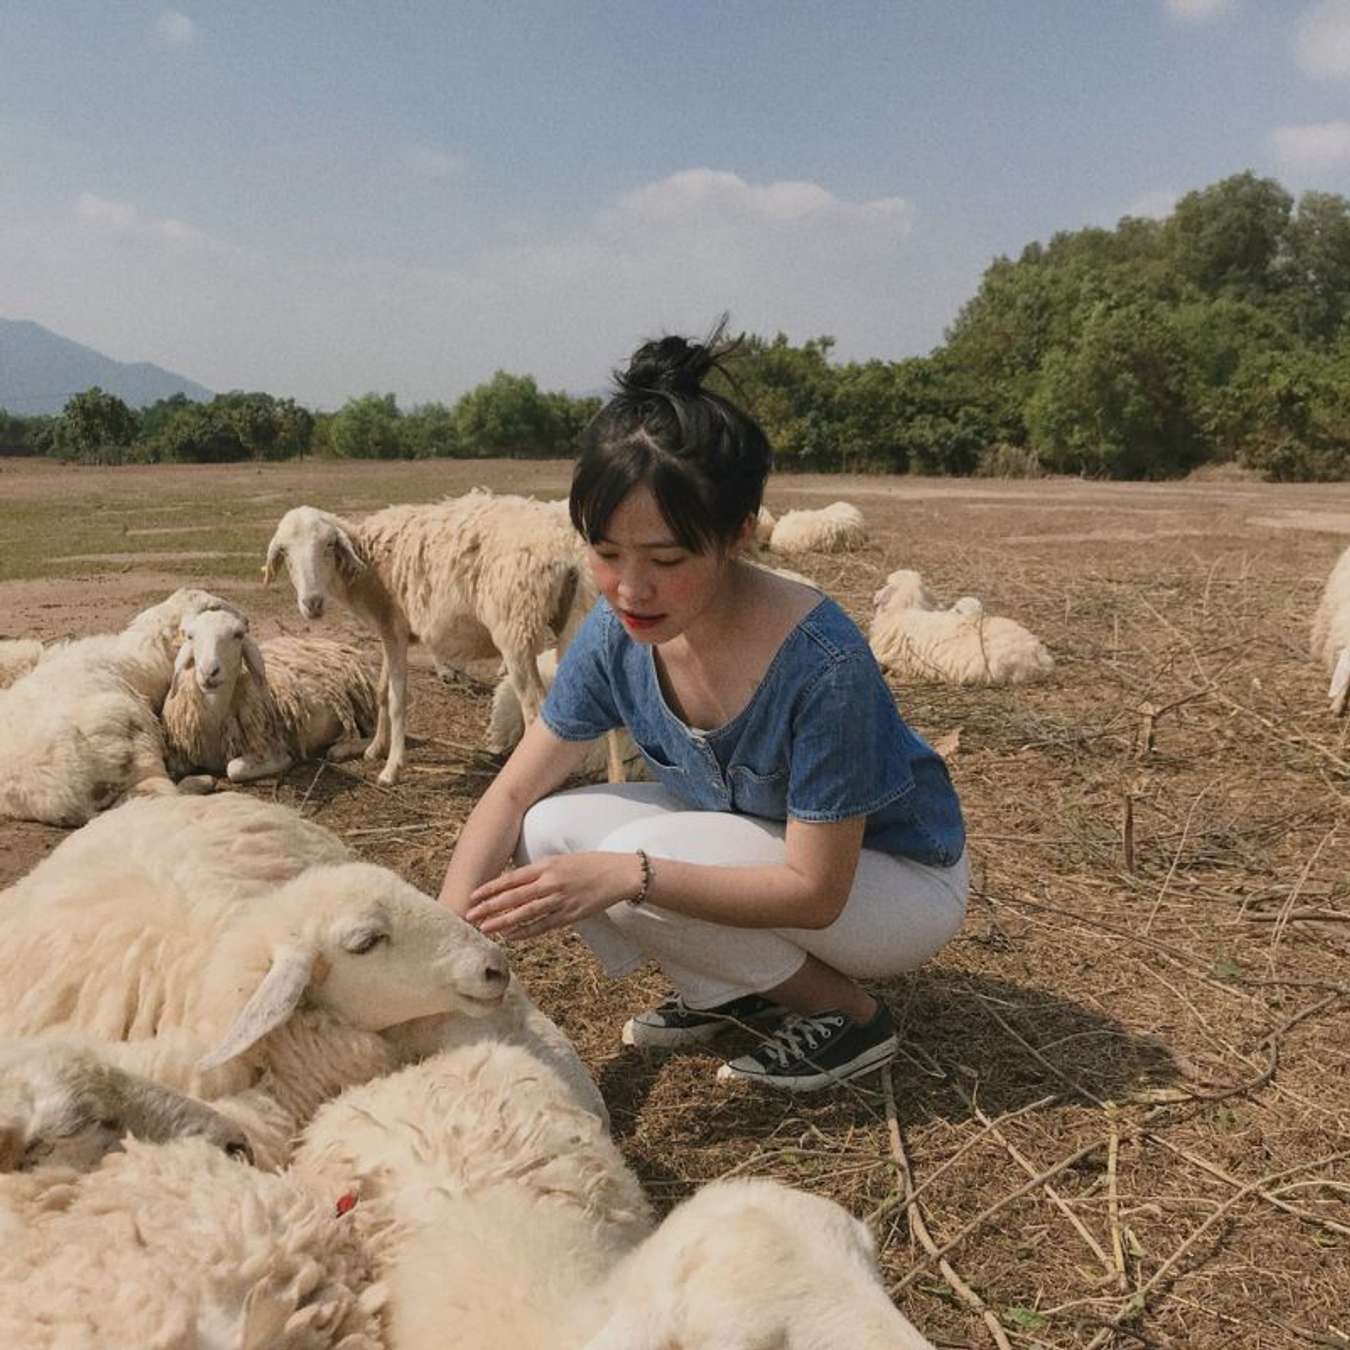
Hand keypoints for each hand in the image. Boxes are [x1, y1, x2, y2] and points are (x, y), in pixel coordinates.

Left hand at [465, 852, 641, 939]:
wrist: (618, 874)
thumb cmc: (588, 864)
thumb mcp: (560, 860)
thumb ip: (538, 871)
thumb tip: (513, 883)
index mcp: (546, 866)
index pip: (512, 878)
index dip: (490, 888)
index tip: (473, 896)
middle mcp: (551, 882)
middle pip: (514, 897)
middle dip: (490, 907)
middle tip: (470, 916)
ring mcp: (560, 900)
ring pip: (526, 913)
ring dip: (503, 922)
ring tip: (485, 929)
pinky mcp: (570, 914)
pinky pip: (544, 925)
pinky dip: (526, 931)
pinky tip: (511, 936)